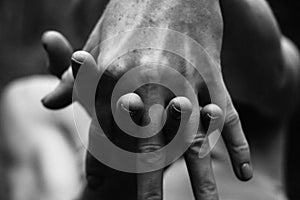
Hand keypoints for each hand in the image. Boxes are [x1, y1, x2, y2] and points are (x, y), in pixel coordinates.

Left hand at [41, 28, 251, 199]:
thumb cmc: (129, 15)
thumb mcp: (96, 45)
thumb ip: (73, 79)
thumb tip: (47, 105)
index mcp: (114, 74)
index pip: (104, 129)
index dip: (99, 160)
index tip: (95, 186)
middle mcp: (151, 81)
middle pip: (148, 140)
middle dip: (148, 179)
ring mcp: (186, 79)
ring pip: (194, 135)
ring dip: (201, 175)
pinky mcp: (213, 75)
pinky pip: (227, 116)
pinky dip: (237, 144)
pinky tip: (244, 171)